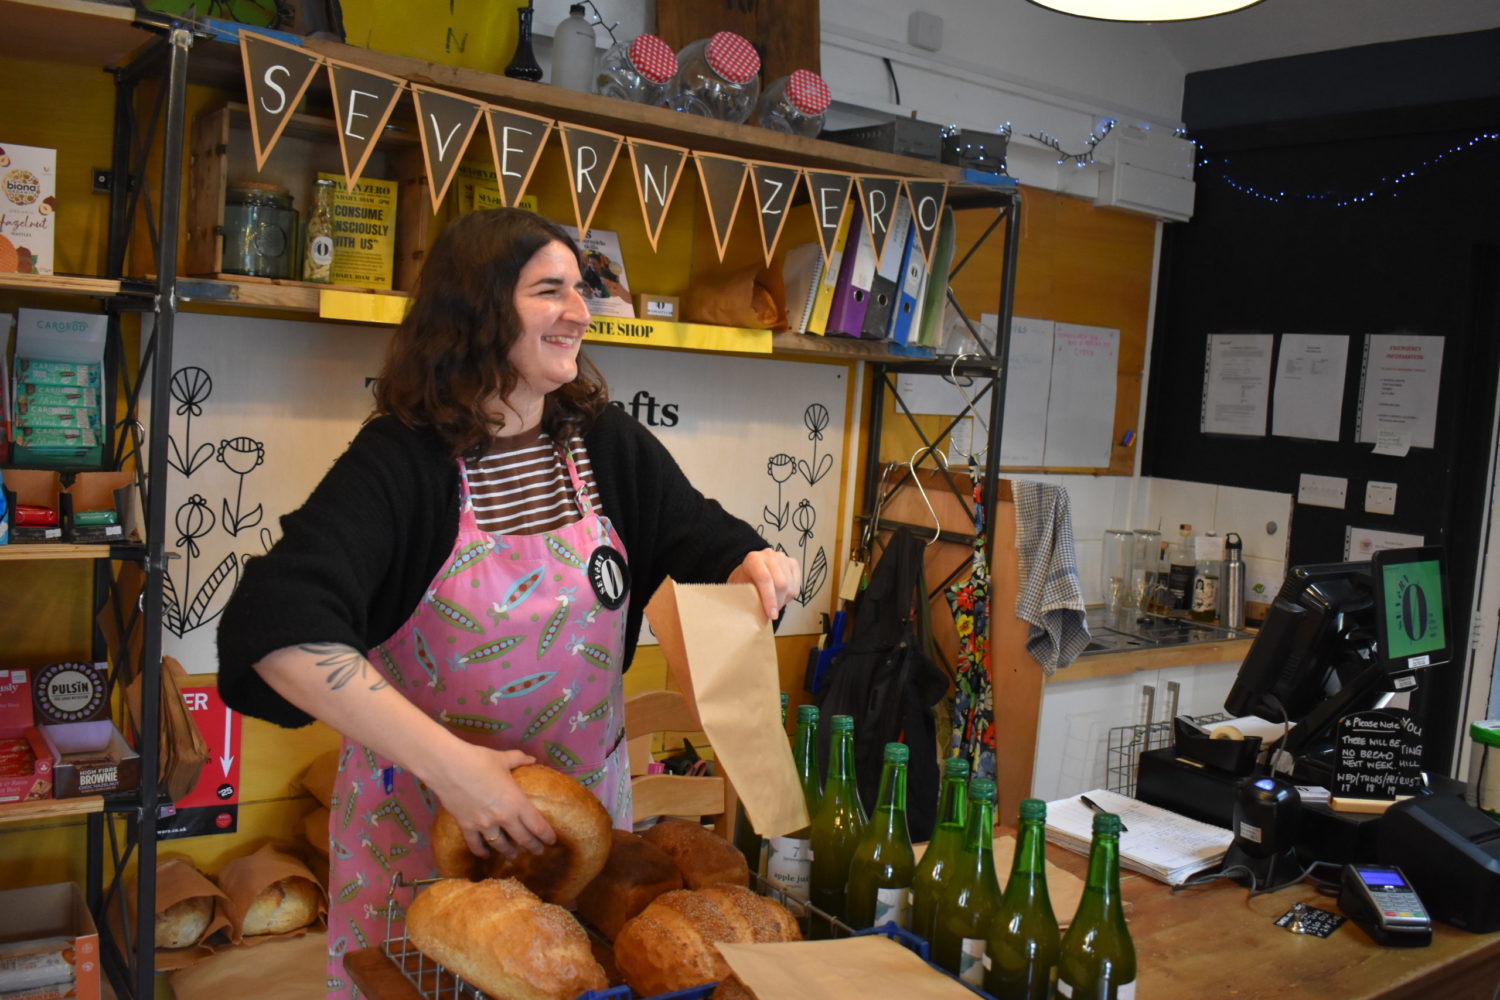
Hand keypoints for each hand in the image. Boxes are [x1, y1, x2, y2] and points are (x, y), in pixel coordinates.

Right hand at [425, 744, 556, 860]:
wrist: (448, 766)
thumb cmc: (478, 760)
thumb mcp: (502, 758)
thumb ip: (519, 759)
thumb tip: (532, 759)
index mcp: (516, 801)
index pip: (537, 825)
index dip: (547, 835)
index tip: (552, 841)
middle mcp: (503, 817)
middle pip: (523, 839)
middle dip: (533, 847)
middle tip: (539, 852)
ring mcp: (484, 824)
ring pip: (501, 845)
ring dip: (509, 852)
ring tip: (514, 855)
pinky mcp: (467, 826)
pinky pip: (476, 845)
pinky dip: (482, 851)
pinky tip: (486, 855)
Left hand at [728, 548, 800, 618]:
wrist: (750, 571)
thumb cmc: (745, 582)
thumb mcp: (741, 589)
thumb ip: (749, 598)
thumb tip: (757, 617)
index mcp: (753, 559)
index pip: (765, 578)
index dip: (769, 599)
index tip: (771, 615)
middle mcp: (769, 555)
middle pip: (781, 583)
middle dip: (777, 602)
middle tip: (771, 613)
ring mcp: (782, 558)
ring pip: (790, 586)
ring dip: (783, 600)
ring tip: (773, 604)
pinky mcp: (793, 563)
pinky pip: (796, 585)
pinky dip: (790, 596)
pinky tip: (781, 597)